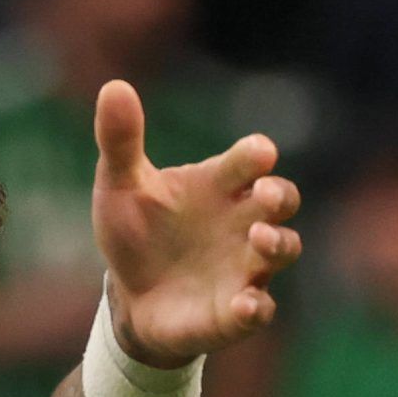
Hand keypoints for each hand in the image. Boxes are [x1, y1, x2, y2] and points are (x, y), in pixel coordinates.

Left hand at [92, 80, 302, 367]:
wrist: (127, 297)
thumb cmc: (134, 232)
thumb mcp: (119, 184)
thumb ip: (120, 139)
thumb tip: (113, 85)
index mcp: (219, 185)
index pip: (248, 161)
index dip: (256, 155)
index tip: (257, 152)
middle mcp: (242, 222)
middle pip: (281, 200)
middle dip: (281, 195)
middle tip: (265, 194)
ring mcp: (245, 266)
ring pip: (284, 249)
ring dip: (279, 244)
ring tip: (259, 238)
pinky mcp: (236, 311)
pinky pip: (260, 309)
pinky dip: (257, 307)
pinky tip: (245, 304)